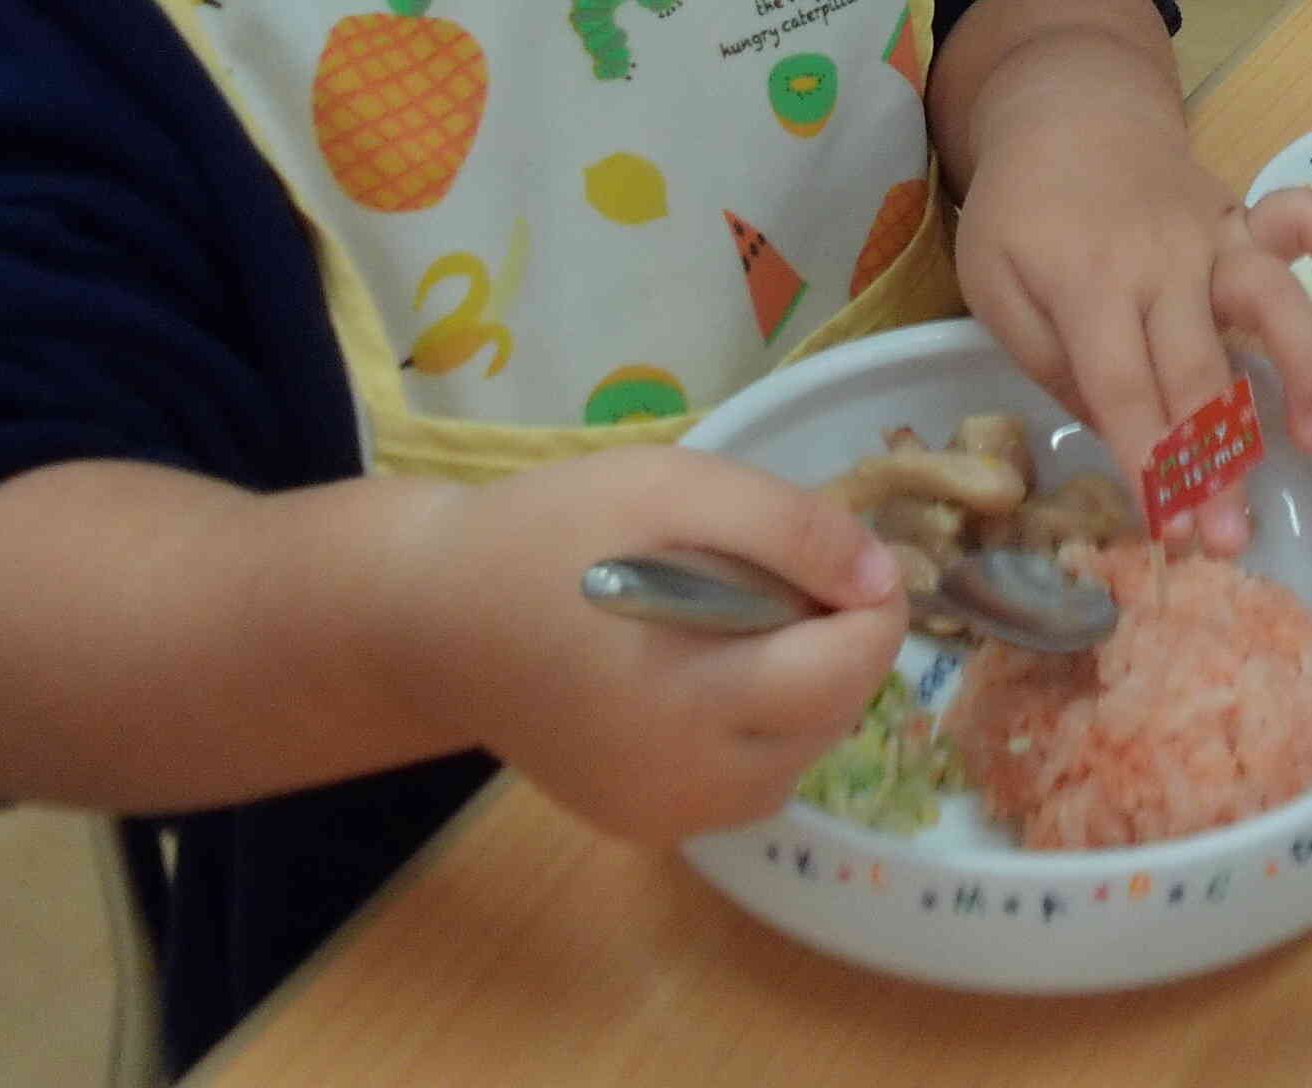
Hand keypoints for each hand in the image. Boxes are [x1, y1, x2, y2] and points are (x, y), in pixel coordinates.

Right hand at [383, 447, 906, 843]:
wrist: (429, 616)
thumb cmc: (548, 536)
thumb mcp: (671, 488)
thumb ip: (789, 529)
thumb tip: (882, 579)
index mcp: (692, 700)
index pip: (847, 671)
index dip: (876, 607)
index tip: (849, 554)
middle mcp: (685, 784)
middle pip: (832, 719)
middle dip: (841, 645)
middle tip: (788, 577)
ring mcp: (662, 816)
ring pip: (798, 760)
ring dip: (808, 693)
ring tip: (750, 622)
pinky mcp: (640, 824)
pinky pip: (746, 784)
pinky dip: (759, 729)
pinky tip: (712, 670)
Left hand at [954, 100, 1311, 556]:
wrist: (1066, 111)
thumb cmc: (1022, 211)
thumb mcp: (994, 286)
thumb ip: (1048, 359)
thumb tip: (1115, 423)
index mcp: (1086, 282)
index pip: (1125, 388)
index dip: (1153, 463)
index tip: (1173, 528)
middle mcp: (1160, 260)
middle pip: (1197, 369)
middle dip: (1218, 459)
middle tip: (1232, 539)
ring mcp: (1211, 233)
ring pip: (1271, 300)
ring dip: (1301, 371)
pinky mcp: (1244, 216)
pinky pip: (1306, 219)